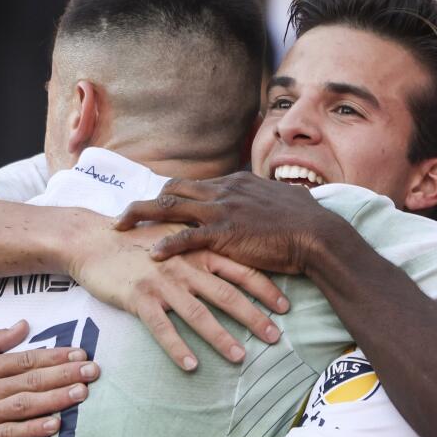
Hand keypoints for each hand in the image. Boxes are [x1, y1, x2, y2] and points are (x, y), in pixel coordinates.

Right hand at [0, 321, 100, 436]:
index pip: (26, 359)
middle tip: (93, 370)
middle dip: (65, 374)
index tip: (81, 353)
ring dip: (56, 399)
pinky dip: (33, 429)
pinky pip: (9, 434)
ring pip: (25, 404)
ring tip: (82, 393)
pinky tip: (55, 425)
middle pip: (31, 380)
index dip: (55, 356)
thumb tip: (23, 325)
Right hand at [69, 220, 289, 370]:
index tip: (287, 308)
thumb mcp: (177, 235)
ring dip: (220, 336)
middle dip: (254, 317)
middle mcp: (185, 266)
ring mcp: (162, 283)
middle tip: (275, 338)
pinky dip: (177, 347)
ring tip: (240, 357)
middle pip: (226, 294)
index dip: (266, 289)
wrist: (93, 239)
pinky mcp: (138, 298)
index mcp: (198, 251)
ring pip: (197, 313)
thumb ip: (205, 246)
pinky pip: (161, 327)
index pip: (241, 270)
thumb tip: (235, 262)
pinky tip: (191, 366)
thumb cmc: (138, 240)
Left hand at [115, 173, 350, 274]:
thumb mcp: (284, 199)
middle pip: (173, 189)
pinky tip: (150, 255)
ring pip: (169, 207)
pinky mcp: (224, 233)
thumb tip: (276, 197)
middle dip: (146, 201)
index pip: (194, 184)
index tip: (156, 204)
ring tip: (118, 226)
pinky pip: (186, 238)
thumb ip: (269, 197)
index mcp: (236, 182)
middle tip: (125, 214)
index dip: (172, 195)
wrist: (318, 234)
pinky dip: (166, 245)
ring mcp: (222, 210)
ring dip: (140, 215)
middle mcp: (224, 190)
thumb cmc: (307, 221)